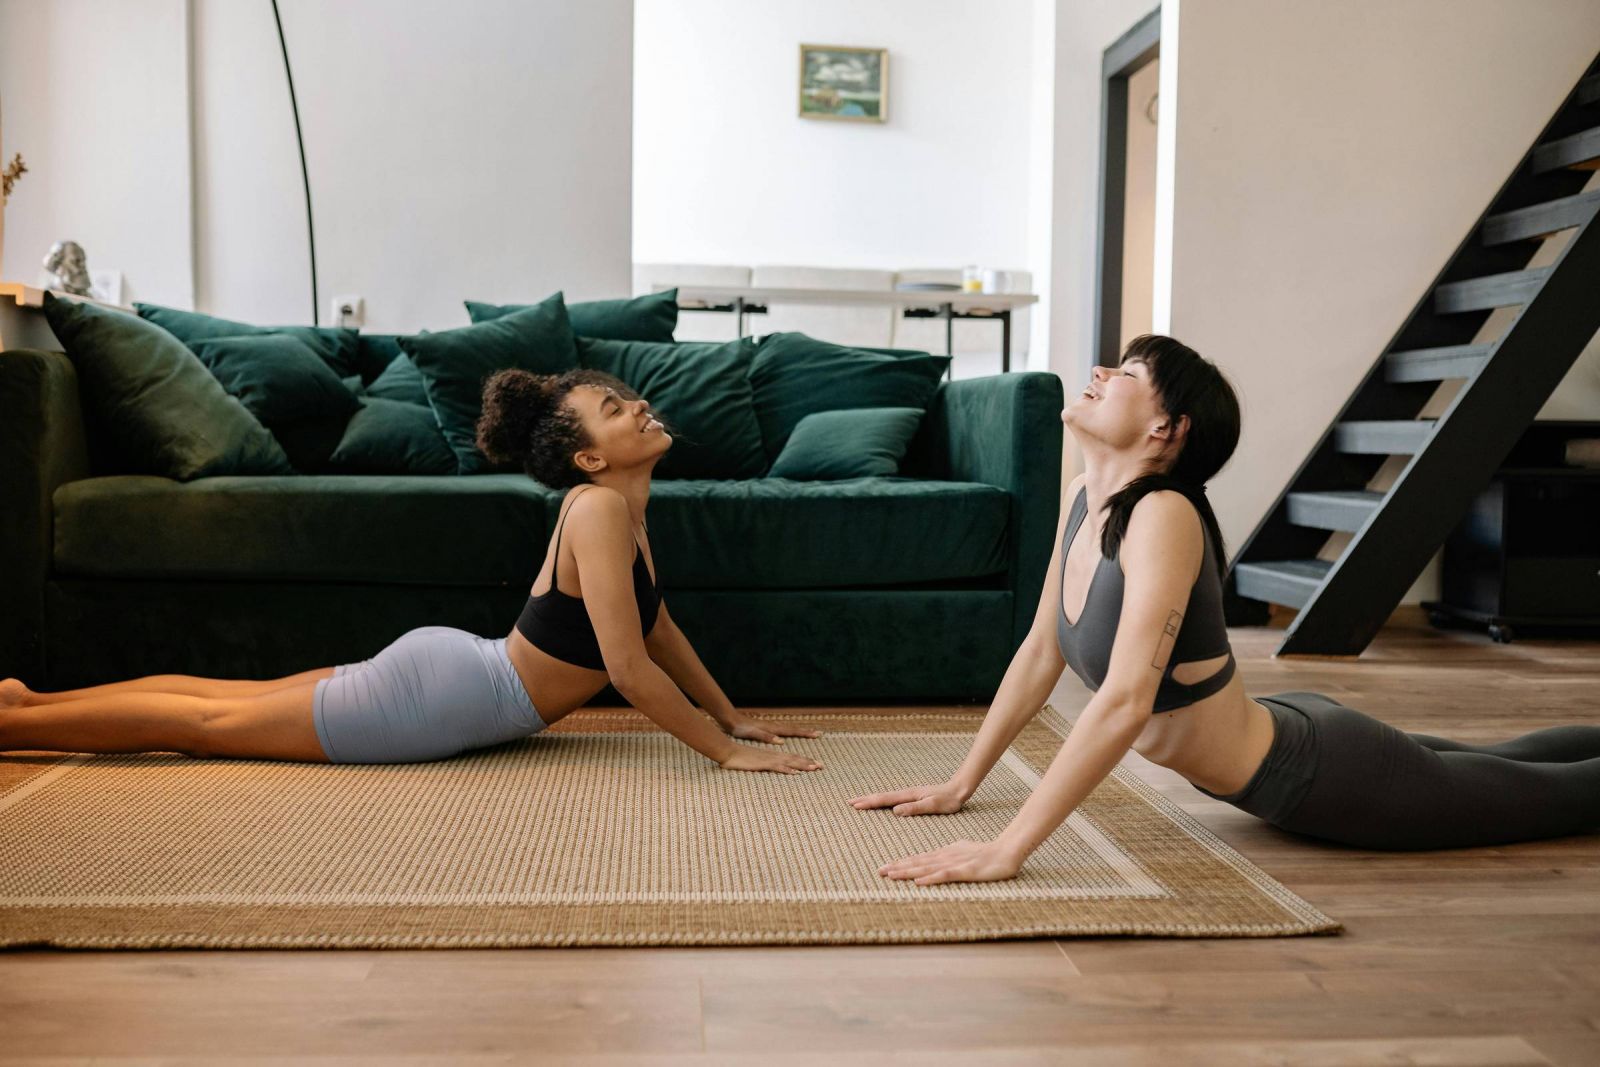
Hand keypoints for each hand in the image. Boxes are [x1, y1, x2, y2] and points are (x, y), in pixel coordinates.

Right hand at [719, 745, 823, 774]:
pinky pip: (776, 767)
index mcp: (772, 756)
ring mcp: (768, 759)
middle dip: (808, 762)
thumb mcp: (753, 764)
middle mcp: (772, 756)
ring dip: (802, 765)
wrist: (727, 751)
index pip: (791, 758)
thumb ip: (762, 766)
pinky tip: (794, 773)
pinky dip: (786, 769)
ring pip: (789, 762)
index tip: (815, 764)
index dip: (804, 760)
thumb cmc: (738, 759)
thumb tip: (768, 770)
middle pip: (794, 758)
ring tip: (814, 768)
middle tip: (822, 766)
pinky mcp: (761, 763)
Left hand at [724, 714, 821, 744]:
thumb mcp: (753, 733)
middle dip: (807, 731)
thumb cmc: (742, 728)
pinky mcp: (767, 730)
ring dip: (800, 731)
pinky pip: (783, 731)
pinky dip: (791, 733)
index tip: (816, 734)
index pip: (793, 731)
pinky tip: (791, 735)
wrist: (732, 720)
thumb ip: (767, 737)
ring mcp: (771, 727)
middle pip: (794, 729)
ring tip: (810, 733)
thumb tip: (781, 741)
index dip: (805, 733)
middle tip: (819, 733)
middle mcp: (774, 727)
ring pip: (790, 729)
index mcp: (773, 729)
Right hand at [847, 781, 968, 816]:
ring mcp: (909, 794)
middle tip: (850, 802)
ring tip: (860, 802)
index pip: (884, 800)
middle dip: (865, 799)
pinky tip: (881, 804)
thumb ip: (914, 808)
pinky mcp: (913, 797)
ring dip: (872, 799)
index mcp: (908, 796)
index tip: (855, 804)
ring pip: (886, 797)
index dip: (869, 802)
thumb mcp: (932, 806)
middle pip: (882, 796)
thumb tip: (895, 811)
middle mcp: (906, 793)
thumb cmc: (948, 800)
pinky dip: (882, 801)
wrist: (958, 789)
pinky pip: (893, 799)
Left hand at [877, 840, 1023, 885]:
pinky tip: (918, 882)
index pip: (919, 859)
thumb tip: (935, 861)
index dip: (902, 863)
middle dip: (898, 867)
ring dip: (907, 872)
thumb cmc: (986, 854)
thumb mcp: (962, 852)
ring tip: (891, 875)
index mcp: (944, 853)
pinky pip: (944, 875)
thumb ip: (948, 857)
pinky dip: (930, 878)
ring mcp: (954, 863)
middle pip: (917, 863)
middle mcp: (945, 857)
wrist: (1006, 852)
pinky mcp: (964, 871)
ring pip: (926, 868)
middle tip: (879, 872)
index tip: (886, 867)